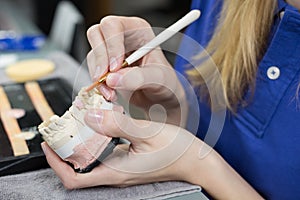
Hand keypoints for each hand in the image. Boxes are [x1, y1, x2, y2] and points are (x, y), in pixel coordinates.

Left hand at [41, 108, 262, 198]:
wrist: (196, 163)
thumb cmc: (177, 150)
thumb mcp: (148, 132)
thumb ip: (118, 125)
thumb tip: (91, 117)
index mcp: (117, 171)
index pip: (74, 178)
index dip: (55, 163)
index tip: (48, 144)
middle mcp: (117, 175)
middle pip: (77, 172)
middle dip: (64, 153)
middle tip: (60, 131)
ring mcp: (123, 171)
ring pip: (90, 164)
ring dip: (79, 147)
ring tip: (76, 126)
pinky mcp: (129, 165)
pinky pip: (104, 157)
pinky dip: (95, 144)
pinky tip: (100, 128)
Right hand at [86, 16, 187, 125]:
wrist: (161, 98)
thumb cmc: (165, 83)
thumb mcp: (159, 79)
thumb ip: (139, 77)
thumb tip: (114, 78)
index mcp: (138, 30)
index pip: (114, 26)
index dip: (111, 46)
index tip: (115, 68)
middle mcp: (123, 37)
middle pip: (96, 34)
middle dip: (100, 59)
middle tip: (107, 79)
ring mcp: (111, 51)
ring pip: (93, 54)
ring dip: (98, 76)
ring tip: (113, 92)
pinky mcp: (105, 66)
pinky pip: (93, 70)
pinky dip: (98, 84)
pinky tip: (110, 93)